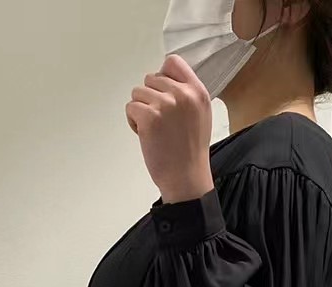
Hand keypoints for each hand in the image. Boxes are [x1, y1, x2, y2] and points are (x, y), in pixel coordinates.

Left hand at [125, 54, 213, 203]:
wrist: (186, 178)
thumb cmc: (190, 152)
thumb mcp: (201, 115)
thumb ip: (186, 94)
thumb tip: (166, 82)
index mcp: (197, 91)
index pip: (173, 62)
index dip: (162, 76)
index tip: (161, 93)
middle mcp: (182, 94)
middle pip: (151, 78)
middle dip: (150, 98)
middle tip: (159, 121)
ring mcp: (166, 105)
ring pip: (138, 92)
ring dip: (140, 110)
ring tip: (153, 129)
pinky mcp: (150, 118)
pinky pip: (131, 107)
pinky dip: (133, 121)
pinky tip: (145, 135)